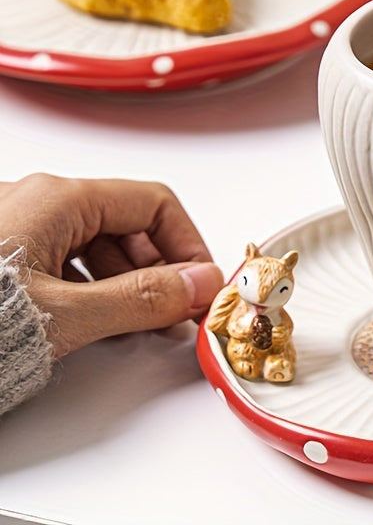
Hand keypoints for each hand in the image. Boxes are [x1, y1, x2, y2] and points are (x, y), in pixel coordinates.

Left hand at [1, 174, 223, 356]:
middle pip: (126, 224)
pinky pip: (63, 259)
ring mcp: (17, 226)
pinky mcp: (1, 254)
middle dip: (158, 269)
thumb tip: (197, 285)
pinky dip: (90, 287)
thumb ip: (143, 298)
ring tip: (134, 325)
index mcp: (60, 198)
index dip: (187, 245)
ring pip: (95, 244)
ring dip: (125, 281)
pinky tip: (91, 320)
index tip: (200, 284)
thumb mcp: (66, 315)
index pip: (154, 205)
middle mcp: (39, 201)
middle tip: (173, 312)